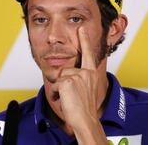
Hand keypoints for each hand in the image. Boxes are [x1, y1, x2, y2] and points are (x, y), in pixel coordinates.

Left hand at [51, 27, 107, 143]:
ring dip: (60, 89)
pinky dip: (57, 94)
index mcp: (91, 73)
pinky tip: (65, 100)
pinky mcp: (68, 82)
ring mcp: (78, 76)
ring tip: (69, 98)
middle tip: (72, 95)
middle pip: (65, 69)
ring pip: (60, 77)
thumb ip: (81, 78)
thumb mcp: (86, 89)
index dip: (84, 39)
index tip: (82, 28)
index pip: (88, 53)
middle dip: (63, 81)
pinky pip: (56, 85)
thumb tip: (68, 75)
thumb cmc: (85, 107)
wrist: (86, 119)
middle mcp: (87, 72)